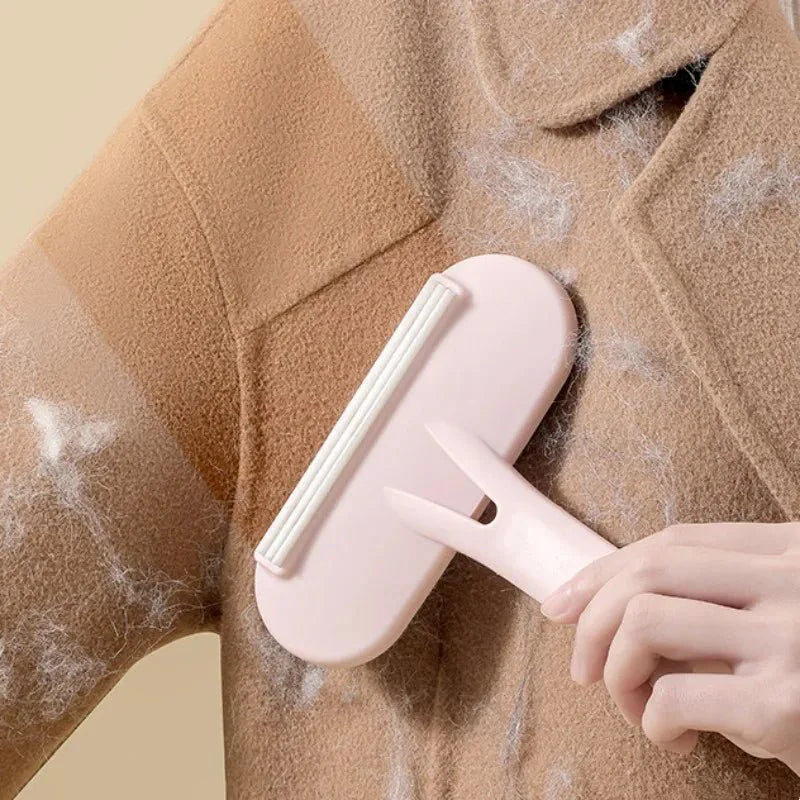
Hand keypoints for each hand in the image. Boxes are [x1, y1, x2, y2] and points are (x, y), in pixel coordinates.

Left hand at [539, 522, 799, 772]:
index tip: (562, 602)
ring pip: (644, 621)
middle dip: (591, 618)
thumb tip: (609, 610)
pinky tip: (674, 739)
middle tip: (580, 668)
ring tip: (638, 707)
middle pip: (650, 572)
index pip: (672, 542)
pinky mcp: (788, 704)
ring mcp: (794, 637)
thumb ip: (720, 603)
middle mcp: (795, 580)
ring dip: (617, 672)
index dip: (604, 570)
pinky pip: (673, 696)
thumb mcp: (782, 620)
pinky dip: (650, 721)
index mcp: (792, 550)